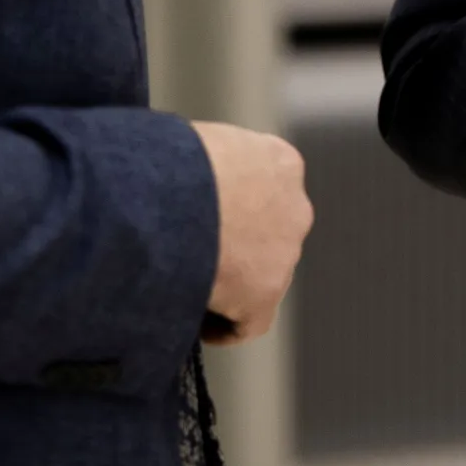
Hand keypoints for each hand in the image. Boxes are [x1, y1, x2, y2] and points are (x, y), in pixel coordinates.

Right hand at [189, 121, 313, 344]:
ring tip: (188, 282)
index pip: (264, 189)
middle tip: (195, 252)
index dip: (235, 207)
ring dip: (233, 280)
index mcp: (279, 162)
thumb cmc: (171, 158)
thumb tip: (183, 175)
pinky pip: (251, 321)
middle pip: (268, 233)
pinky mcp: (266, 293)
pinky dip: (226, 325)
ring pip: (261, 275)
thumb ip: (210, 160)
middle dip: (238, 244)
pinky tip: (199, 324)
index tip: (207, 218)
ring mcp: (285, 253)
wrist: (172, 193)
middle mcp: (293, 207)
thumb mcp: (200, 141)